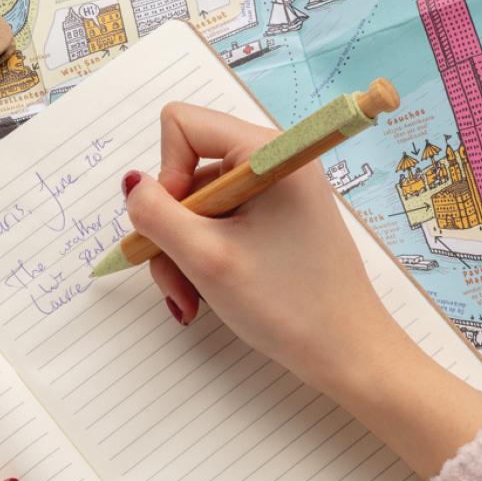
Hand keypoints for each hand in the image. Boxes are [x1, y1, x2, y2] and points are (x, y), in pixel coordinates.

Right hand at [123, 102, 405, 396]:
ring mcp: (274, 192)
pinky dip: (202, 258)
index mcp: (266, 152)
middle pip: (186, 173)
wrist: (349, 354)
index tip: (180, 224)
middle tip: (178, 283)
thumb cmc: (287, 305)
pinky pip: (217, 224)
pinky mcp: (275, 219)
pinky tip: (210, 295)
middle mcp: (271, 161)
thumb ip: (156, 214)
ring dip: (182, 253)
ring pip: (196, 206)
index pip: (182, 125)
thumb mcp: (205, 258)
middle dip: (170, 229)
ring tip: (192, 301)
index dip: (166, 174)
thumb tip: (133, 185)